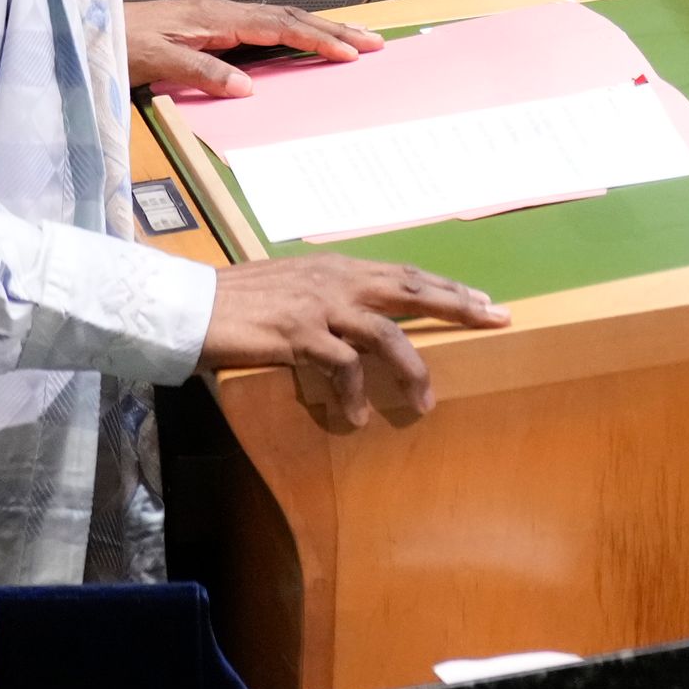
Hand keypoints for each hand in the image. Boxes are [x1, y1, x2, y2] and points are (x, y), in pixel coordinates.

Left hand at [120, 0, 380, 95]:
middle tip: (374, 41)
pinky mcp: (212, 25)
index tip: (350, 52)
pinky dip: (295, 31)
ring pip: (281, 18)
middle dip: (334, 29)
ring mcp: (219, 16)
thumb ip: (203, 73)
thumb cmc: (120, 43)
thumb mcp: (157, 62)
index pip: (279, 27)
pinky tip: (305, 40)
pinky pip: (265, 25)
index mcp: (216, 18)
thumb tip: (249, 86)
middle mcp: (223, 12)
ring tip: (355, 39)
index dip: (317, 39)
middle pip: (290, 16)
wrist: (90, 27)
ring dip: (319, 28)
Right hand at [200, 255, 507, 431]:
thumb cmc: (239, 301)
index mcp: (338, 268)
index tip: (483, 300)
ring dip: (411, 370)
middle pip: (412, 290)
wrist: (191, 306)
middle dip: (458, 306)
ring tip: (425, 402)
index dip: (446, 286)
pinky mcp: (298, 335)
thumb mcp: (294, 286)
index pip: (405, 273)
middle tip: (497, 320)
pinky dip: (353, 394)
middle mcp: (336, 281)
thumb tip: (356, 313)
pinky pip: (341, 367)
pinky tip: (357, 419)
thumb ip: (329, 296)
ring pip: (386, 334)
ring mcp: (319, 307)